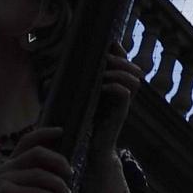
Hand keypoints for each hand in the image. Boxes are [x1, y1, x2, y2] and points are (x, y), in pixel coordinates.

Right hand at [0, 128, 73, 192]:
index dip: (44, 132)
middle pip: (38, 152)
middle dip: (59, 161)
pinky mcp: (4, 192)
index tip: (61, 131)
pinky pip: (35, 192)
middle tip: (71, 175)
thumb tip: (69, 180)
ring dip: (58, 184)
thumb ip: (41, 183)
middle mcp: (6, 167)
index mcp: (12, 164)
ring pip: (40, 174)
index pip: (27, 140)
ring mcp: (4, 178)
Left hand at [87, 49, 140, 169]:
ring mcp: (123, 104)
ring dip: (119, 72)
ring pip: (133, 80)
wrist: (90, 149)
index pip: (125, 64)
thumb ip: (76, 87)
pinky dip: (114, 87)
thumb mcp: (79, 100)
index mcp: (115, 88)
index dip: (121, 52)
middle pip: (133, 69)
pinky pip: (125, 95)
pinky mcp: (120, 114)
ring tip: (104, 72)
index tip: (111, 43)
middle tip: (105, 58)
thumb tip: (58, 72)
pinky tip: (102, 86)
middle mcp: (123, 94)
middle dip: (120, 60)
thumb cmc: (82, 125)